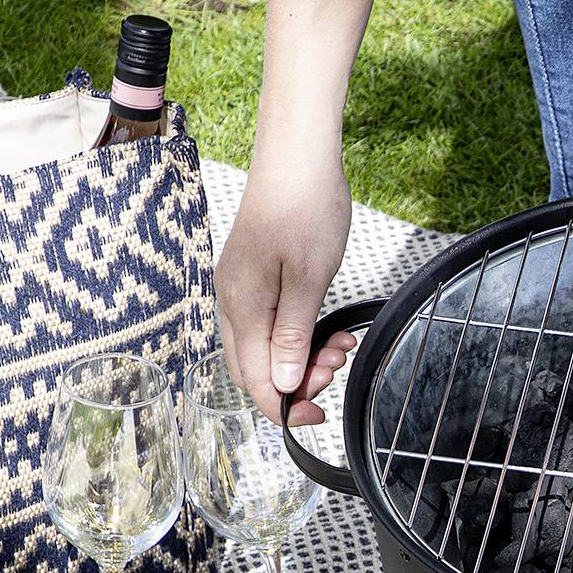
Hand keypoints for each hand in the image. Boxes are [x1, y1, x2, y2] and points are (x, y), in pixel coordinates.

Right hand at [214, 149, 355, 424]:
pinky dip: (302, 336)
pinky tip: (332, 330)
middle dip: (297, 382)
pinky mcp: (256, 278)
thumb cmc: (307, 207)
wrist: (299, 155)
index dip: (285, 408)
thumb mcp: (309, 281)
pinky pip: (272, 325)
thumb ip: (292, 337)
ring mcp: (242, 289)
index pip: (253, 380)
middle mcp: (232, 300)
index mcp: (241, 305)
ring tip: (340, 347)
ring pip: (266, 348)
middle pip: (254, 369)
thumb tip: (282, 385)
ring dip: (304, 359)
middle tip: (336, 368)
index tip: (318, 416)